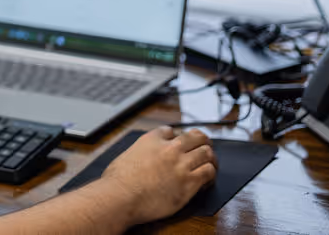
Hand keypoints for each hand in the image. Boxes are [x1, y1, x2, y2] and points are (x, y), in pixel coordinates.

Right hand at [99, 127, 216, 225]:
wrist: (120, 196)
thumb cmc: (117, 181)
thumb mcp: (126, 155)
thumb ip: (139, 151)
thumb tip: (141, 156)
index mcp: (152, 139)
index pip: (172, 131)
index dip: (177, 138)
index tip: (179, 144)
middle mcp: (169, 148)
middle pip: (196, 136)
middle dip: (202, 142)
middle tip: (204, 148)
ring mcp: (181, 164)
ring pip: (207, 152)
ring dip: (209, 158)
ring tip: (209, 164)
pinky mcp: (189, 182)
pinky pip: (209, 172)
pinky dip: (210, 174)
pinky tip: (206, 180)